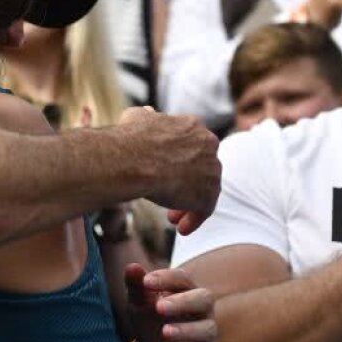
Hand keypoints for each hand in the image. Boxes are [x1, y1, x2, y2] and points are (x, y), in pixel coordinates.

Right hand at [118, 107, 219, 233]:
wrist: (134, 159)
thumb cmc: (130, 138)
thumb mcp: (137, 117)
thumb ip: (146, 116)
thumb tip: (147, 112)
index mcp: (193, 126)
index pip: (191, 147)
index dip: (176, 162)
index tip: (163, 173)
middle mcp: (208, 145)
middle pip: (200, 169)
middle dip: (185, 183)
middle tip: (169, 198)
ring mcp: (211, 169)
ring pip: (203, 190)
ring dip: (188, 204)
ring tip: (172, 219)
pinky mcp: (208, 193)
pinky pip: (204, 209)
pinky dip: (194, 219)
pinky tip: (182, 229)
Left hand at [126, 264, 215, 341]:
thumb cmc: (149, 321)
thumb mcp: (139, 304)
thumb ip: (136, 286)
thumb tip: (131, 267)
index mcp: (186, 290)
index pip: (182, 278)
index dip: (166, 278)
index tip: (145, 282)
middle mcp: (202, 309)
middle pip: (204, 298)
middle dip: (182, 302)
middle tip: (159, 307)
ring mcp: (206, 333)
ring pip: (207, 328)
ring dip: (185, 330)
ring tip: (164, 332)